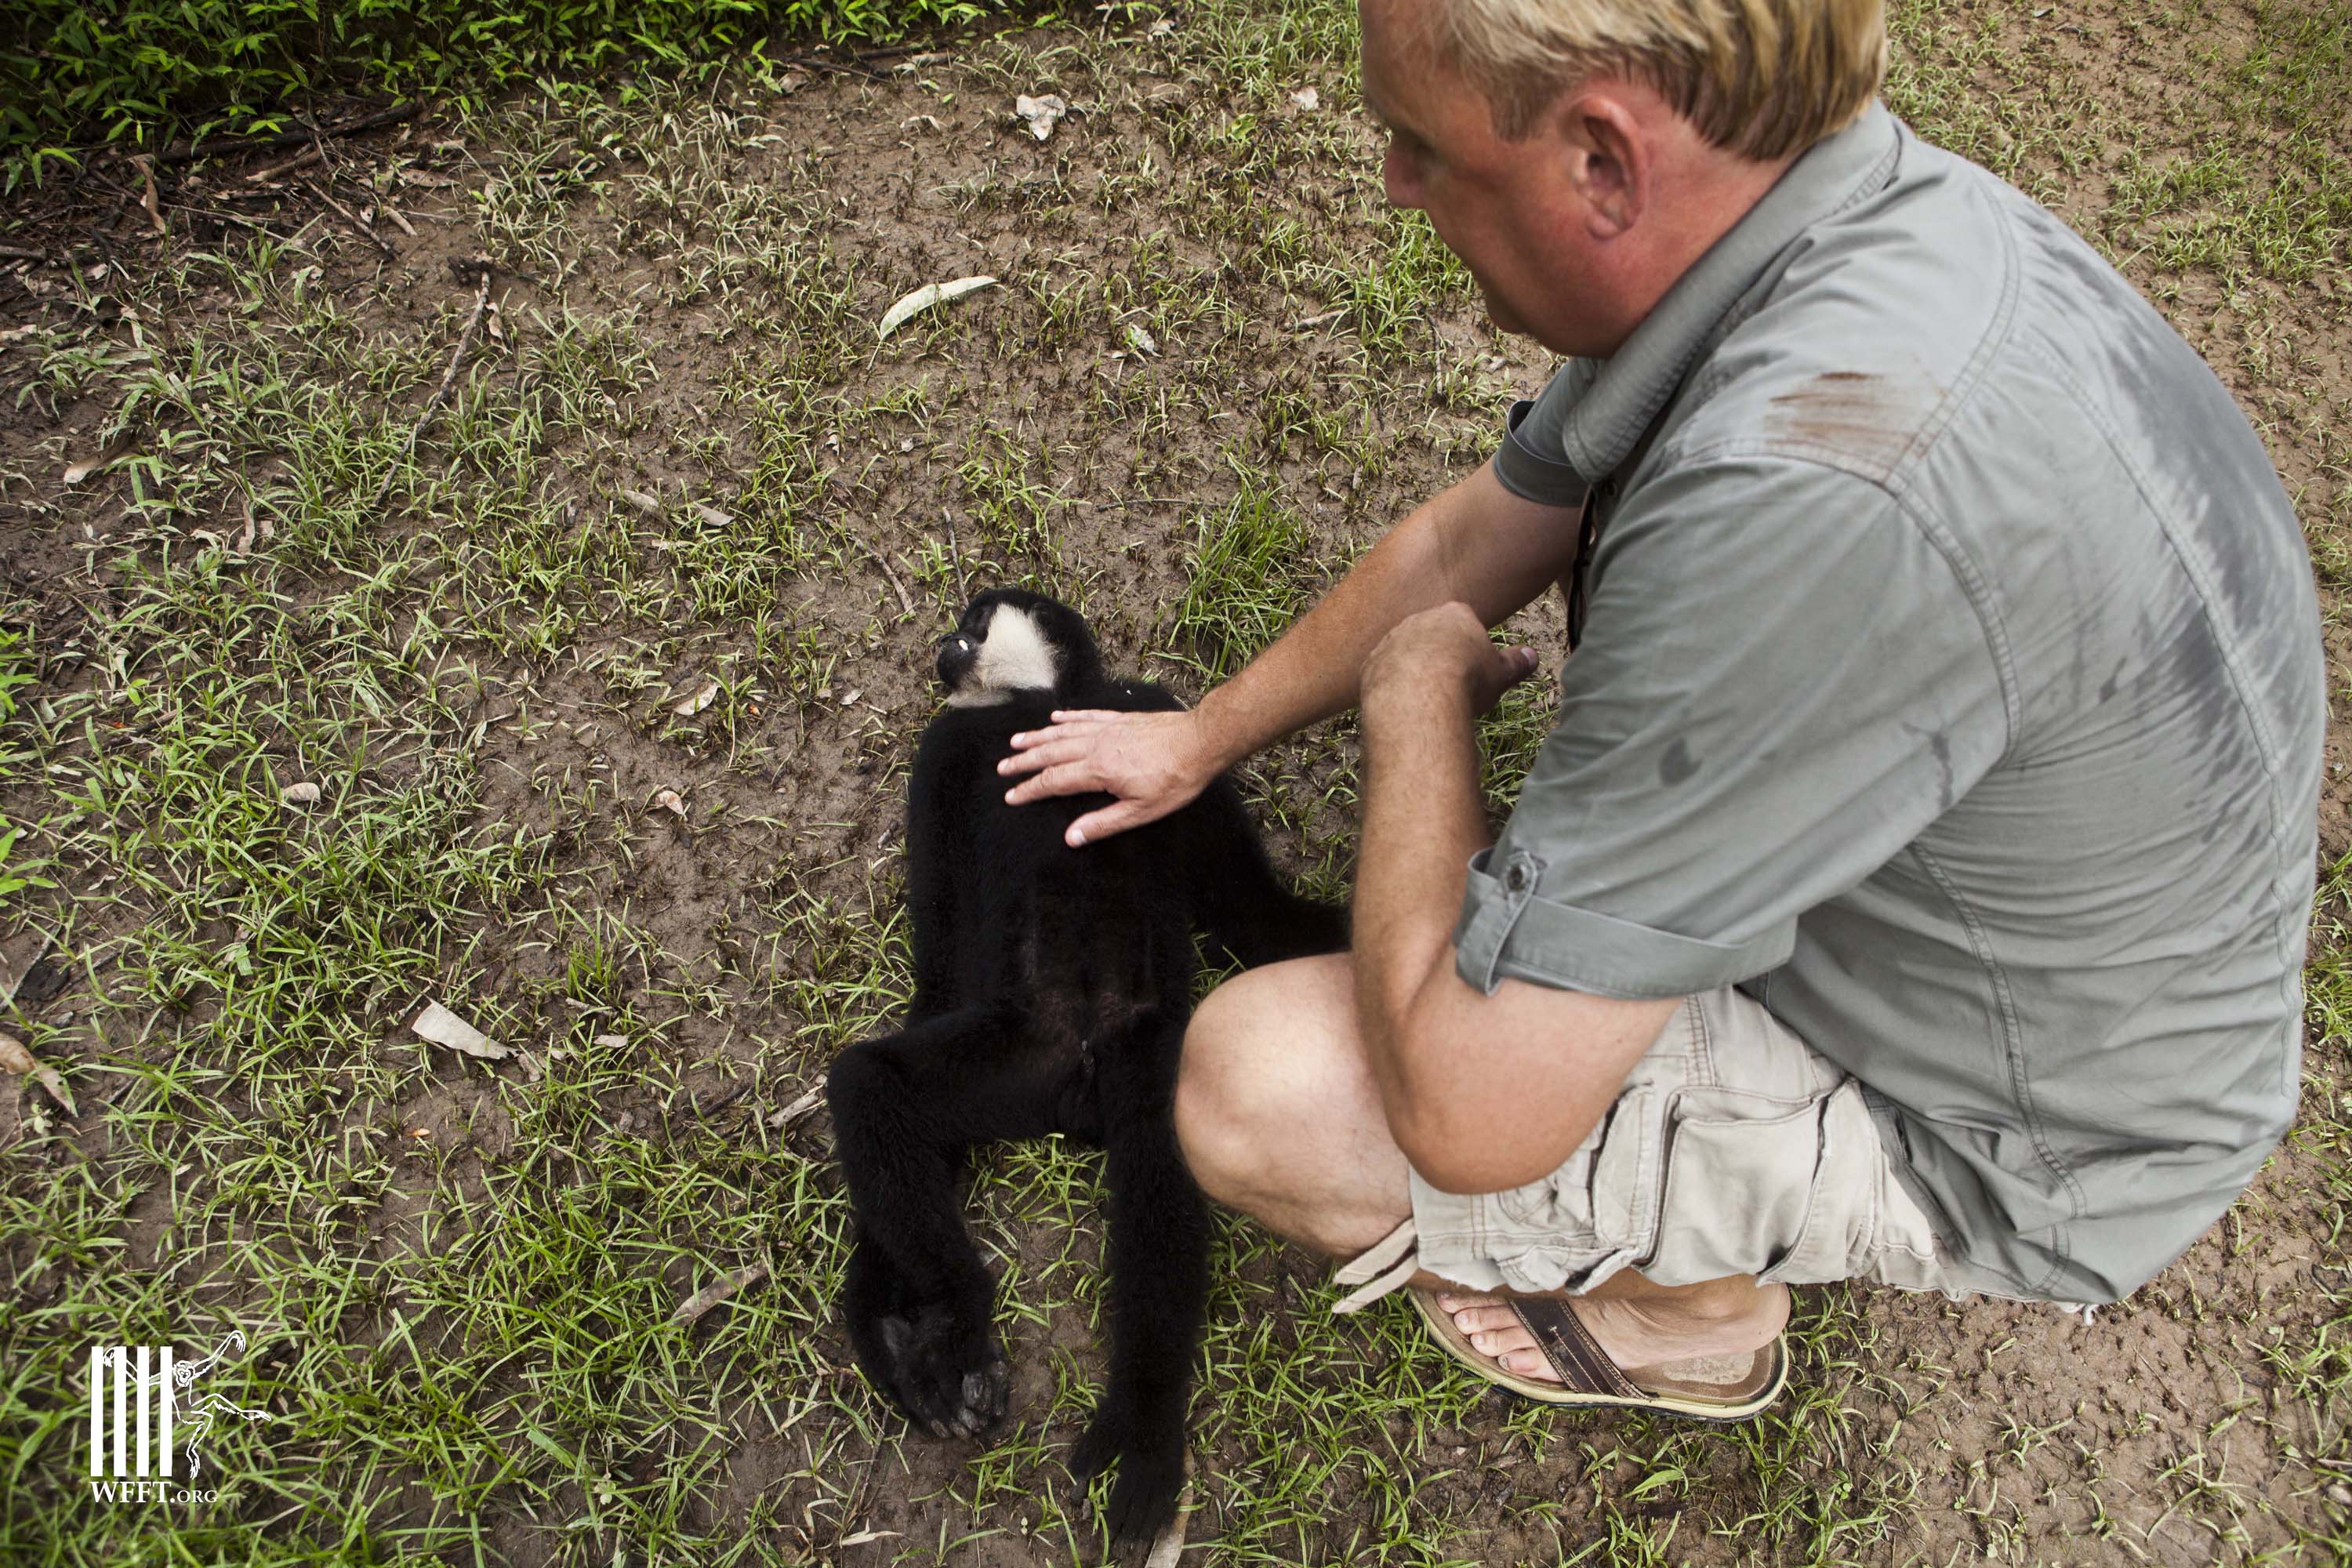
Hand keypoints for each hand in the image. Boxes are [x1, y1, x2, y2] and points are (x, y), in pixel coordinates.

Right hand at [997, 707, 1219, 846]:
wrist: (1200, 741)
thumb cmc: (1175, 779)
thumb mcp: (1141, 811)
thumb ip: (1103, 823)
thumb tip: (1071, 837)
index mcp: (1098, 770)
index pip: (1054, 781)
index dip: (1030, 789)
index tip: (1011, 796)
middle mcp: (1096, 745)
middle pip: (1051, 753)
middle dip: (1024, 762)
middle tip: (1002, 768)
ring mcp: (1107, 728)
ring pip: (1063, 732)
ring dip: (1037, 737)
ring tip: (1016, 741)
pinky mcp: (1119, 719)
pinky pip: (1085, 716)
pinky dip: (1067, 718)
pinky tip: (1056, 718)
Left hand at [1360, 601, 1538, 720]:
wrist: (1418, 696)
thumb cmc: (1467, 680)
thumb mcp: (1501, 674)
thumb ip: (1516, 663)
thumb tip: (1532, 656)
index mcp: (1454, 613)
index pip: (1465, 621)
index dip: (1471, 647)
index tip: (1475, 670)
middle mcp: (1419, 619)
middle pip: (1432, 635)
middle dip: (1440, 656)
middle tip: (1452, 687)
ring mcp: (1390, 640)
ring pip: (1405, 653)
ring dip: (1414, 672)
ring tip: (1428, 701)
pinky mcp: (1370, 664)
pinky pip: (1383, 674)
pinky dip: (1392, 688)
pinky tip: (1404, 708)